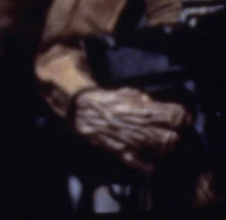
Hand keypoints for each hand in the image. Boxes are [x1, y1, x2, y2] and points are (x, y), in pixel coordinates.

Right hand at [73, 87, 190, 174]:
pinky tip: (157, 167)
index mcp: (144, 108)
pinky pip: (144, 166)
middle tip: (179, 139)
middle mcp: (141, 125)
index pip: (176, 115)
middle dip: (180, 140)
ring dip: (170, 153)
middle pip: (174, 138)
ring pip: (163, 151)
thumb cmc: (104, 101)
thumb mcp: (127, 93)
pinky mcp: (122, 152)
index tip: (184, 122)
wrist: (79, 110)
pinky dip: (153, 169)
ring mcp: (132, 140)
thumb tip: (156, 105)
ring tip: (170, 151)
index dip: (184, 120)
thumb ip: (146, 100)